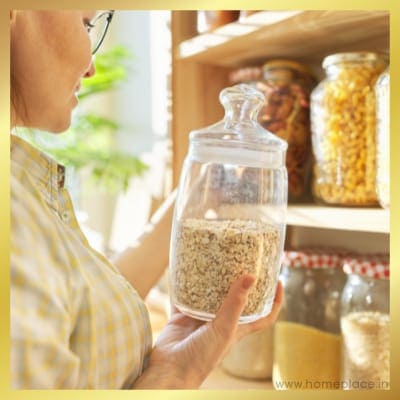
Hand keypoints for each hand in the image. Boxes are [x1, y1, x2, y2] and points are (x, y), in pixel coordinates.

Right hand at [133, 274, 282, 388]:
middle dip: (242, 282)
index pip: (264, 315)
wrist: (171, 370)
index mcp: (238, 329)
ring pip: (211, 295)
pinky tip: (185, 271)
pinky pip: (185, 297)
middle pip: (238, 299)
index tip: (278, 281)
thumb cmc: (202, 358)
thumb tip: (251, 277)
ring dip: (213, 280)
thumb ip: (235, 303)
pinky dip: (184, 285)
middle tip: (244, 261)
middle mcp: (222, 322)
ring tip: (216, 260)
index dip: (275, 300)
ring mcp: (202, 319)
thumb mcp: (224, 329)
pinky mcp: (183, 317)